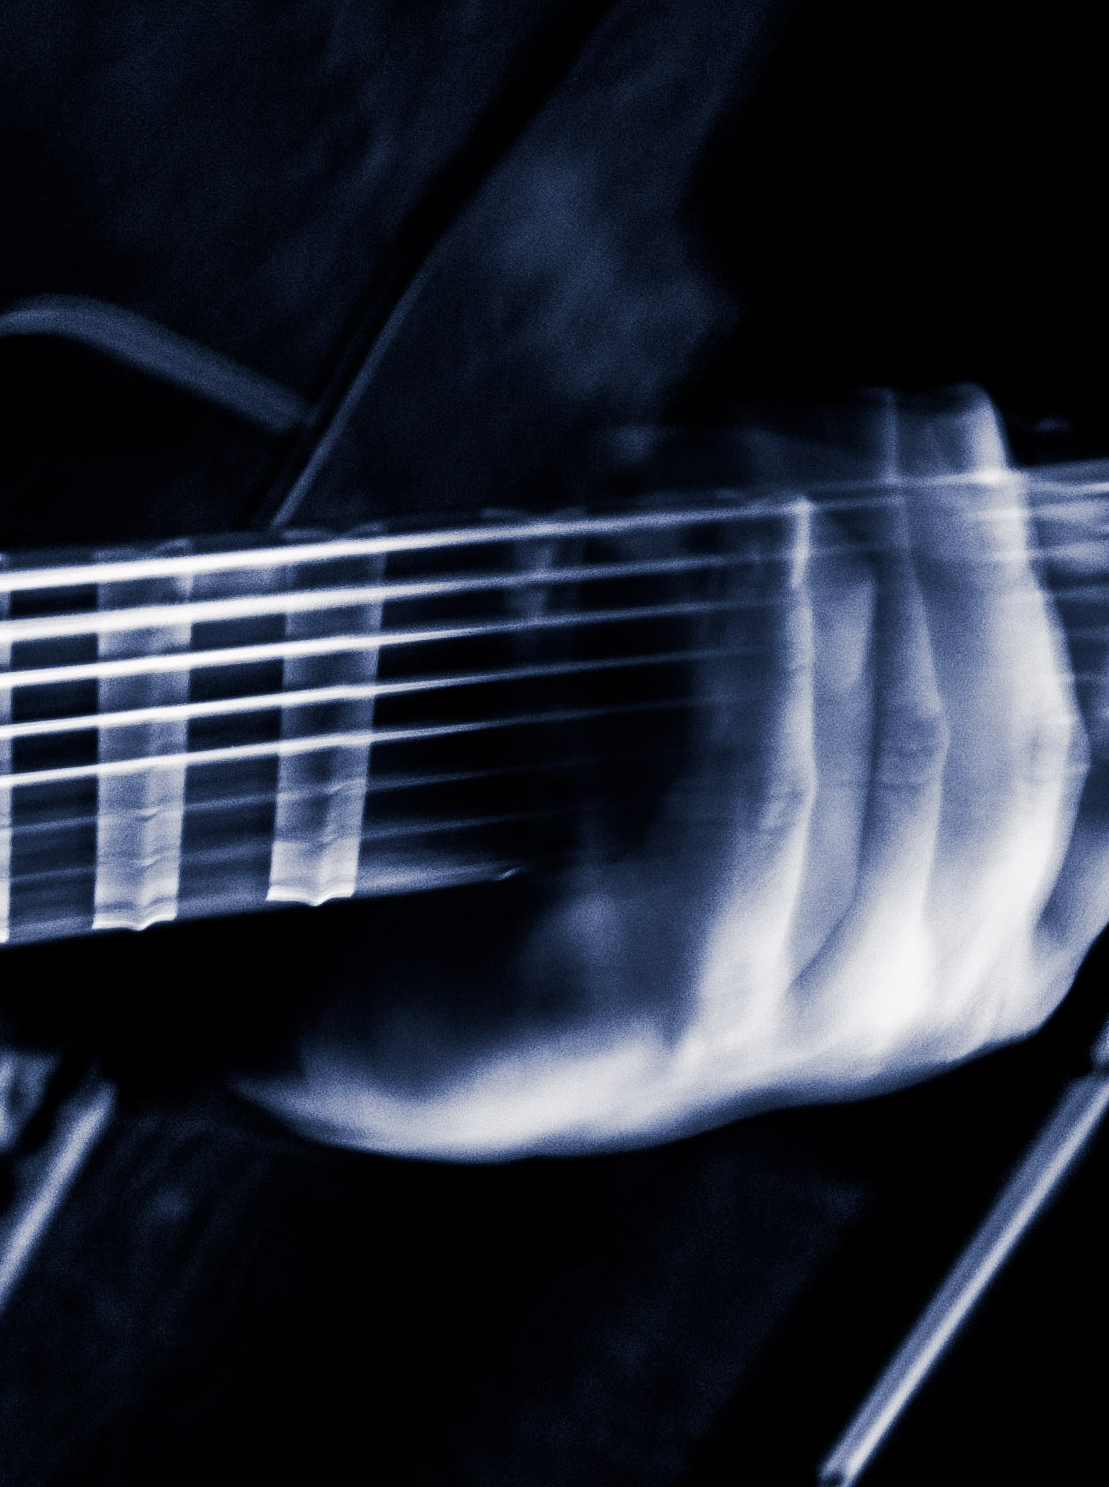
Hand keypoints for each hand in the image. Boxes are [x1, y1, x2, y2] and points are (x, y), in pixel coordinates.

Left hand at [242, 395, 1108, 1158]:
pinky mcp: (696, 991)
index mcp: (991, 959)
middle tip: (935, 431)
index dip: (1047, 589)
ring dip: (886, 582)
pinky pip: (767, 789)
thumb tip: (900, 496)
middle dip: (977, 559)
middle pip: (1010, 739)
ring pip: (911, 754)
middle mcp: (936, 994)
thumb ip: (858, 704)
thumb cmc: (606, 909)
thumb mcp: (768, 810)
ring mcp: (824, 1008)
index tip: (990, 462)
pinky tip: (775, 554)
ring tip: (853, 468)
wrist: (440, 1055)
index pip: (1071, 752)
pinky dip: (778, 654)